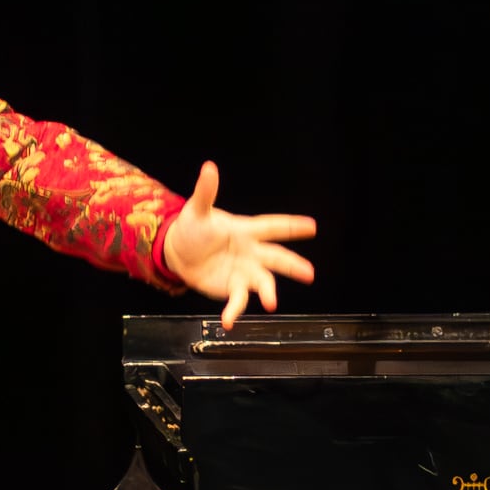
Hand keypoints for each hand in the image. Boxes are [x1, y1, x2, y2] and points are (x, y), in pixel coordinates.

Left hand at [161, 159, 319, 325]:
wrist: (178, 253)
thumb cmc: (193, 228)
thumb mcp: (197, 210)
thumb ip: (206, 192)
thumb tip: (209, 168)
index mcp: (246, 231)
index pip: (272, 227)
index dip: (291, 226)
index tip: (311, 226)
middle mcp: (251, 252)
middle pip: (276, 258)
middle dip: (293, 265)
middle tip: (309, 273)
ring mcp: (244, 272)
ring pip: (263, 282)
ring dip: (269, 293)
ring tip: (272, 303)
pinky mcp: (232, 288)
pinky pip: (238, 301)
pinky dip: (234, 311)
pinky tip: (228, 321)